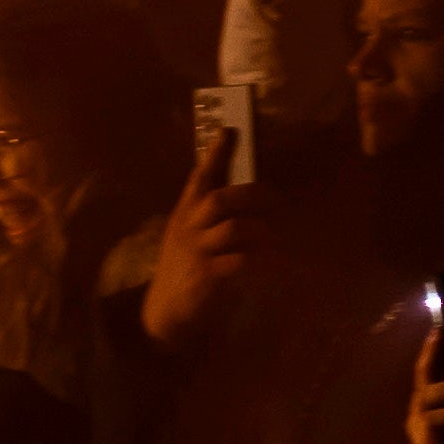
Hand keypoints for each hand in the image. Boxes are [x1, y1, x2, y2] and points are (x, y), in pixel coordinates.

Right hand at [141, 139, 255, 350]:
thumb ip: (211, 217)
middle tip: (275, 198)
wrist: (166, 314)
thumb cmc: (186, 271)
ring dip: (263, 229)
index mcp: (185, 216)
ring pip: (236, 228)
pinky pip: (242, 261)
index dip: (215, 155)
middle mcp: (189, 230)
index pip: (199, 179)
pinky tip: (272, 262)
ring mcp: (197, 253)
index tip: (230, 130)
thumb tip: (248, 193)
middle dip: (252, 194)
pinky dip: (263, 259)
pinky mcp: (208, 278)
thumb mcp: (190, 238)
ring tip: (276, 236)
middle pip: (220, 199)